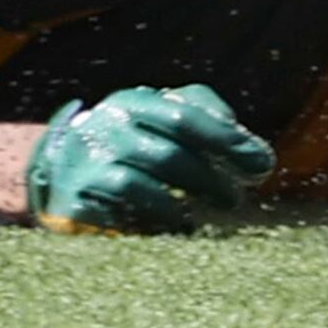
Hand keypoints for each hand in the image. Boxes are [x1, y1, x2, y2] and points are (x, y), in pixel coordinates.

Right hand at [24, 84, 275, 232]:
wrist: (64, 173)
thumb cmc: (133, 147)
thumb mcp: (163, 122)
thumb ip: (207, 121)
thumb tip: (255, 154)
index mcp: (133, 102)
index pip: (183, 114)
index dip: (227, 140)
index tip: (262, 165)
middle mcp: (106, 125)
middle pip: (169, 151)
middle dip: (210, 177)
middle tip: (236, 197)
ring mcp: (87, 162)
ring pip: (144, 183)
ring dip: (185, 202)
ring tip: (205, 213)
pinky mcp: (76, 198)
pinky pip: (123, 211)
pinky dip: (157, 219)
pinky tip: (177, 225)